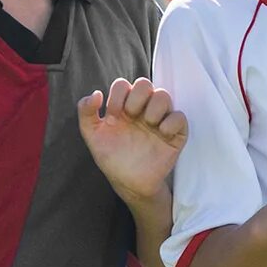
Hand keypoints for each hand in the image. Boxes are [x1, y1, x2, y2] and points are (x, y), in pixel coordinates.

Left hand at [78, 77, 186, 204]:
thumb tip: (96, 93)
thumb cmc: (112, 158)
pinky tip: (161, 133)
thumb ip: (86, 113)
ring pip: (164, 95)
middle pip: (144, 84)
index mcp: (123, 107)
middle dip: (136, 97)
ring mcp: (158, 120)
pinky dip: (171, 122)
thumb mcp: (92, 136)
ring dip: (154, 107)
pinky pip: (180, 117)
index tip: (113, 118)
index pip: (122, 85)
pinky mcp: (174, 134)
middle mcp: (142, 110)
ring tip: (148, 124)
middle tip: (131, 116)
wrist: (129, 183)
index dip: (117, 96)